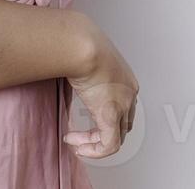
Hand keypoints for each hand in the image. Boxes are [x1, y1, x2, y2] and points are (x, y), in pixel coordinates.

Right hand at [64, 19, 138, 159]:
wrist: (81, 44)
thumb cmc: (78, 43)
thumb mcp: (85, 58)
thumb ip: (81, 69)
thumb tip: (65, 68)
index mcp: (125, 78)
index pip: (123, 108)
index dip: (104, 118)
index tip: (86, 121)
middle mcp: (129, 93)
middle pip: (122, 125)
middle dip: (99, 134)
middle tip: (79, 137)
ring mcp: (123, 105)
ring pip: (115, 137)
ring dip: (93, 143)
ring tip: (75, 142)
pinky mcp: (111, 115)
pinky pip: (109, 145)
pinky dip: (94, 151)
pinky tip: (79, 148)